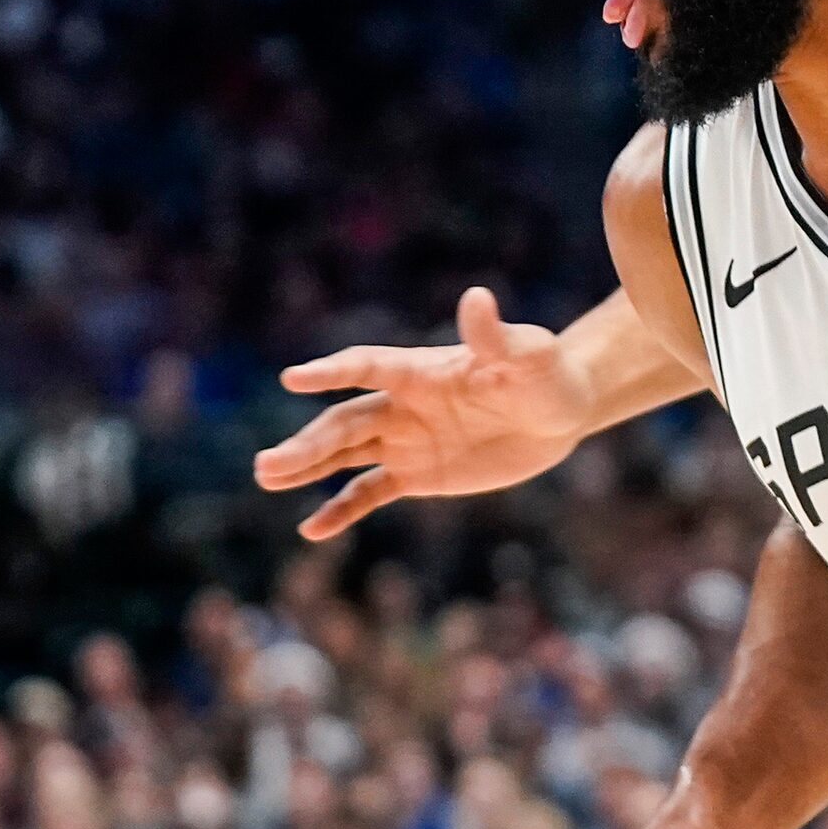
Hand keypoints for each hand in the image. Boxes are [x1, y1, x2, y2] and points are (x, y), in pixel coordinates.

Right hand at [255, 286, 596, 538]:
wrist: (561, 414)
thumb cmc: (547, 375)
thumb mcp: (529, 357)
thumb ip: (496, 337)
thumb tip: (477, 298)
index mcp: (421, 371)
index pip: (368, 367)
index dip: (333, 372)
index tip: (293, 378)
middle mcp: (403, 405)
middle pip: (345, 422)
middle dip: (307, 443)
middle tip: (267, 465)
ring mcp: (406, 440)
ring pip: (345, 454)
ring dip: (307, 466)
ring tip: (266, 478)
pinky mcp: (418, 474)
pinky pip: (370, 492)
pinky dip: (341, 510)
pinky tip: (312, 530)